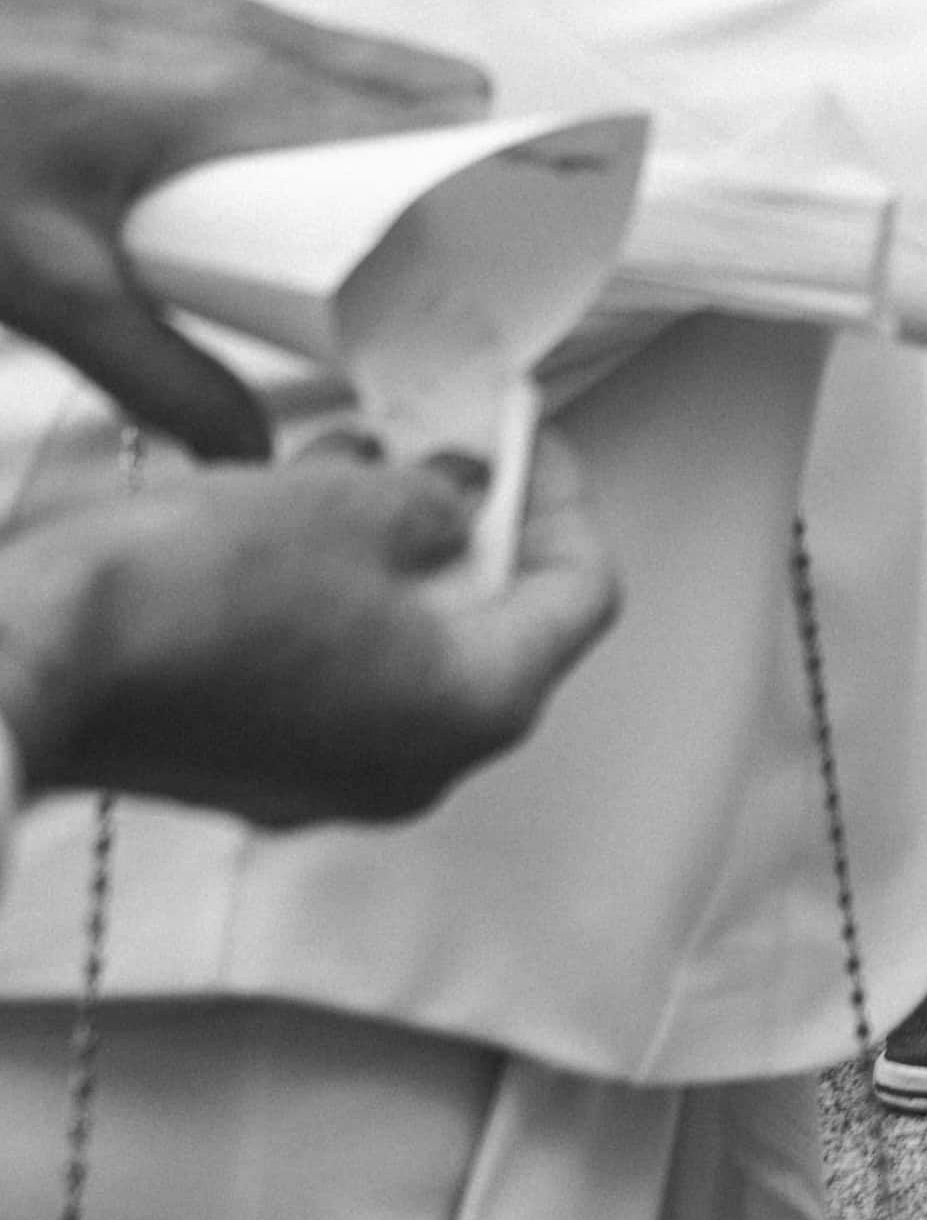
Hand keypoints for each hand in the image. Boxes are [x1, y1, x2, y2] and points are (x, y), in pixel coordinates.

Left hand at [0, 0, 496, 458]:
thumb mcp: (42, 292)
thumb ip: (155, 374)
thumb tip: (245, 449)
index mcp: (227, 88)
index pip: (427, 116)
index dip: (497, 174)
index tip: (523, 237)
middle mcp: (221, 24)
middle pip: (409, 76)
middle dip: (445, 159)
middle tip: (431, 250)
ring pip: (338, 52)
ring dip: (366, 126)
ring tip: (336, 220)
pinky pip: (262, 41)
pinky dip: (290, 99)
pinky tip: (231, 169)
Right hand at [0, 439, 619, 825]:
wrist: (29, 662)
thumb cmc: (180, 605)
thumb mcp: (349, 506)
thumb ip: (435, 496)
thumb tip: (458, 492)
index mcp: (475, 709)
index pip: (579, 596)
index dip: (560, 498)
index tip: (527, 441)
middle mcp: (414, 767)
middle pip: (494, 626)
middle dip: (471, 522)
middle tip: (444, 446)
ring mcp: (326, 778)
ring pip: (403, 647)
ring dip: (391, 551)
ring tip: (349, 465)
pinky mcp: (248, 765)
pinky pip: (328, 673)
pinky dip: (329, 596)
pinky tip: (286, 527)